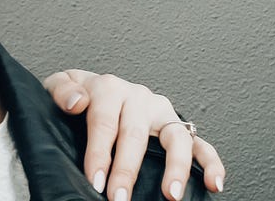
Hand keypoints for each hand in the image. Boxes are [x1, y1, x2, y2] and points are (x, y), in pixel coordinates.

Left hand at [43, 69, 226, 199]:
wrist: (95, 89)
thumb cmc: (79, 93)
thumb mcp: (60, 84)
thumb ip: (62, 90)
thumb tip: (76, 102)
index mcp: (109, 88)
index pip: (104, 123)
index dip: (99, 153)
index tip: (96, 180)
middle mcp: (139, 98)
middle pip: (136, 136)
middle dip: (127, 170)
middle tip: (120, 197)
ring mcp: (162, 112)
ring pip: (176, 138)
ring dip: (176, 168)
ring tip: (170, 195)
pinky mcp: (178, 126)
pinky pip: (200, 144)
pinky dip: (211, 162)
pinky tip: (214, 183)